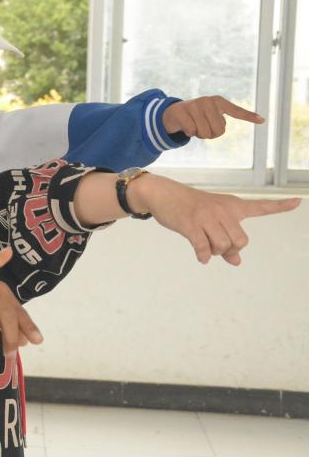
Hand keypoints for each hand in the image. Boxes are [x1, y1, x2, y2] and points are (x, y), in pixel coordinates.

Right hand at [128, 173, 300, 265]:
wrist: (162, 194)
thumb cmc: (190, 208)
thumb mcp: (211, 221)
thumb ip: (227, 242)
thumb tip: (237, 262)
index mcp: (231, 206)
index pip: (260, 206)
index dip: (280, 206)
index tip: (298, 201)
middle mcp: (222, 209)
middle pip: (241, 241)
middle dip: (230, 248)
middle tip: (215, 243)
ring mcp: (207, 216)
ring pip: (223, 247)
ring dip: (214, 251)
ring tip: (203, 242)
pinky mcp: (191, 225)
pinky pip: (204, 249)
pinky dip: (203, 256)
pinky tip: (199, 255)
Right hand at [162, 96, 263, 138]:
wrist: (174, 113)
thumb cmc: (198, 118)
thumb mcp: (210, 118)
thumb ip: (220, 123)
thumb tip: (247, 121)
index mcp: (218, 102)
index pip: (236, 111)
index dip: (249, 116)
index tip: (262, 120)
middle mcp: (208, 101)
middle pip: (219, 130)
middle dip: (211, 134)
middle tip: (203, 127)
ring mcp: (194, 104)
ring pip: (205, 133)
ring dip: (200, 134)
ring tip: (194, 125)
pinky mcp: (182, 110)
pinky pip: (192, 132)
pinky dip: (189, 133)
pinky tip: (185, 126)